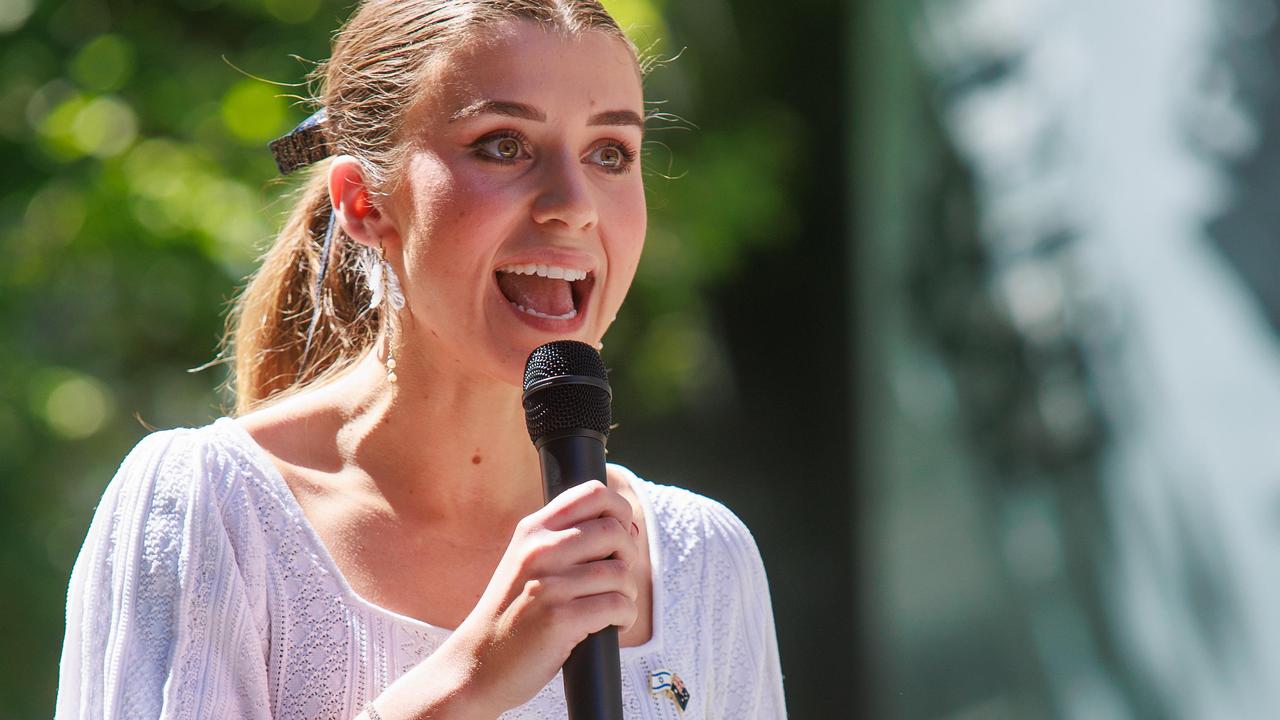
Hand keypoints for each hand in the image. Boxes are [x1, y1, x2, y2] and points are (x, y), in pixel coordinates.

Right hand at [422, 480, 640, 717]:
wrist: (476, 666)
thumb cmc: (510, 616)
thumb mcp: (526, 563)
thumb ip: (562, 539)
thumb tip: (624, 525)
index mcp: (532, 530)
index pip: (592, 493)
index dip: (619, 510)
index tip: (620, 536)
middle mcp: (539, 550)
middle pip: (614, 530)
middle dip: (628, 556)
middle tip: (616, 580)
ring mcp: (548, 584)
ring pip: (621, 573)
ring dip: (627, 595)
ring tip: (611, 609)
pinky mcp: (559, 619)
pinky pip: (618, 606)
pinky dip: (624, 618)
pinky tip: (610, 627)